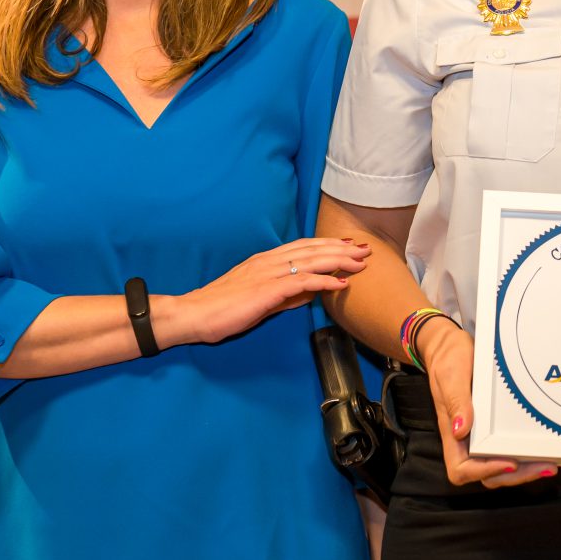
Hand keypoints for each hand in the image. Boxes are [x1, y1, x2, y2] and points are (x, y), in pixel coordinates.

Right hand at [165, 238, 370, 345]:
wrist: (194, 315)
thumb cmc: (224, 309)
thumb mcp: (261, 300)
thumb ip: (286, 295)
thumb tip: (311, 294)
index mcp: (265, 260)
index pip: (304, 247)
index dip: (329, 244)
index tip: (349, 244)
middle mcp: (269, 261)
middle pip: (313, 250)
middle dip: (341, 249)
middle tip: (366, 250)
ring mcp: (268, 273)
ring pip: (311, 261)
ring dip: (339, 260)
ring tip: (361, 262)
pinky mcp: (267, 290)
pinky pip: (301, 282)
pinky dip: (324, 282)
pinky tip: (341, 284)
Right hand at [419, 321, 555, 488]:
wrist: (449, 345)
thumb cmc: (448, 359)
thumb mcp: (450, 375)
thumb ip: (456, 402)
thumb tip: (460, 429)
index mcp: (451, 432)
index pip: (461, 469)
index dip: (484, 472)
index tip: (509, 462)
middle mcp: (466, 439)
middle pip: (486, 475)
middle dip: (515, 476)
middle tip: (545, 467)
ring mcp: (479, 435)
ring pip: (499, 467)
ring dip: (524, 471)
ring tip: (549, 465)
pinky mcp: (492, 427)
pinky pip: (507, 449)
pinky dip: (525, 456)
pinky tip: (543, 451)